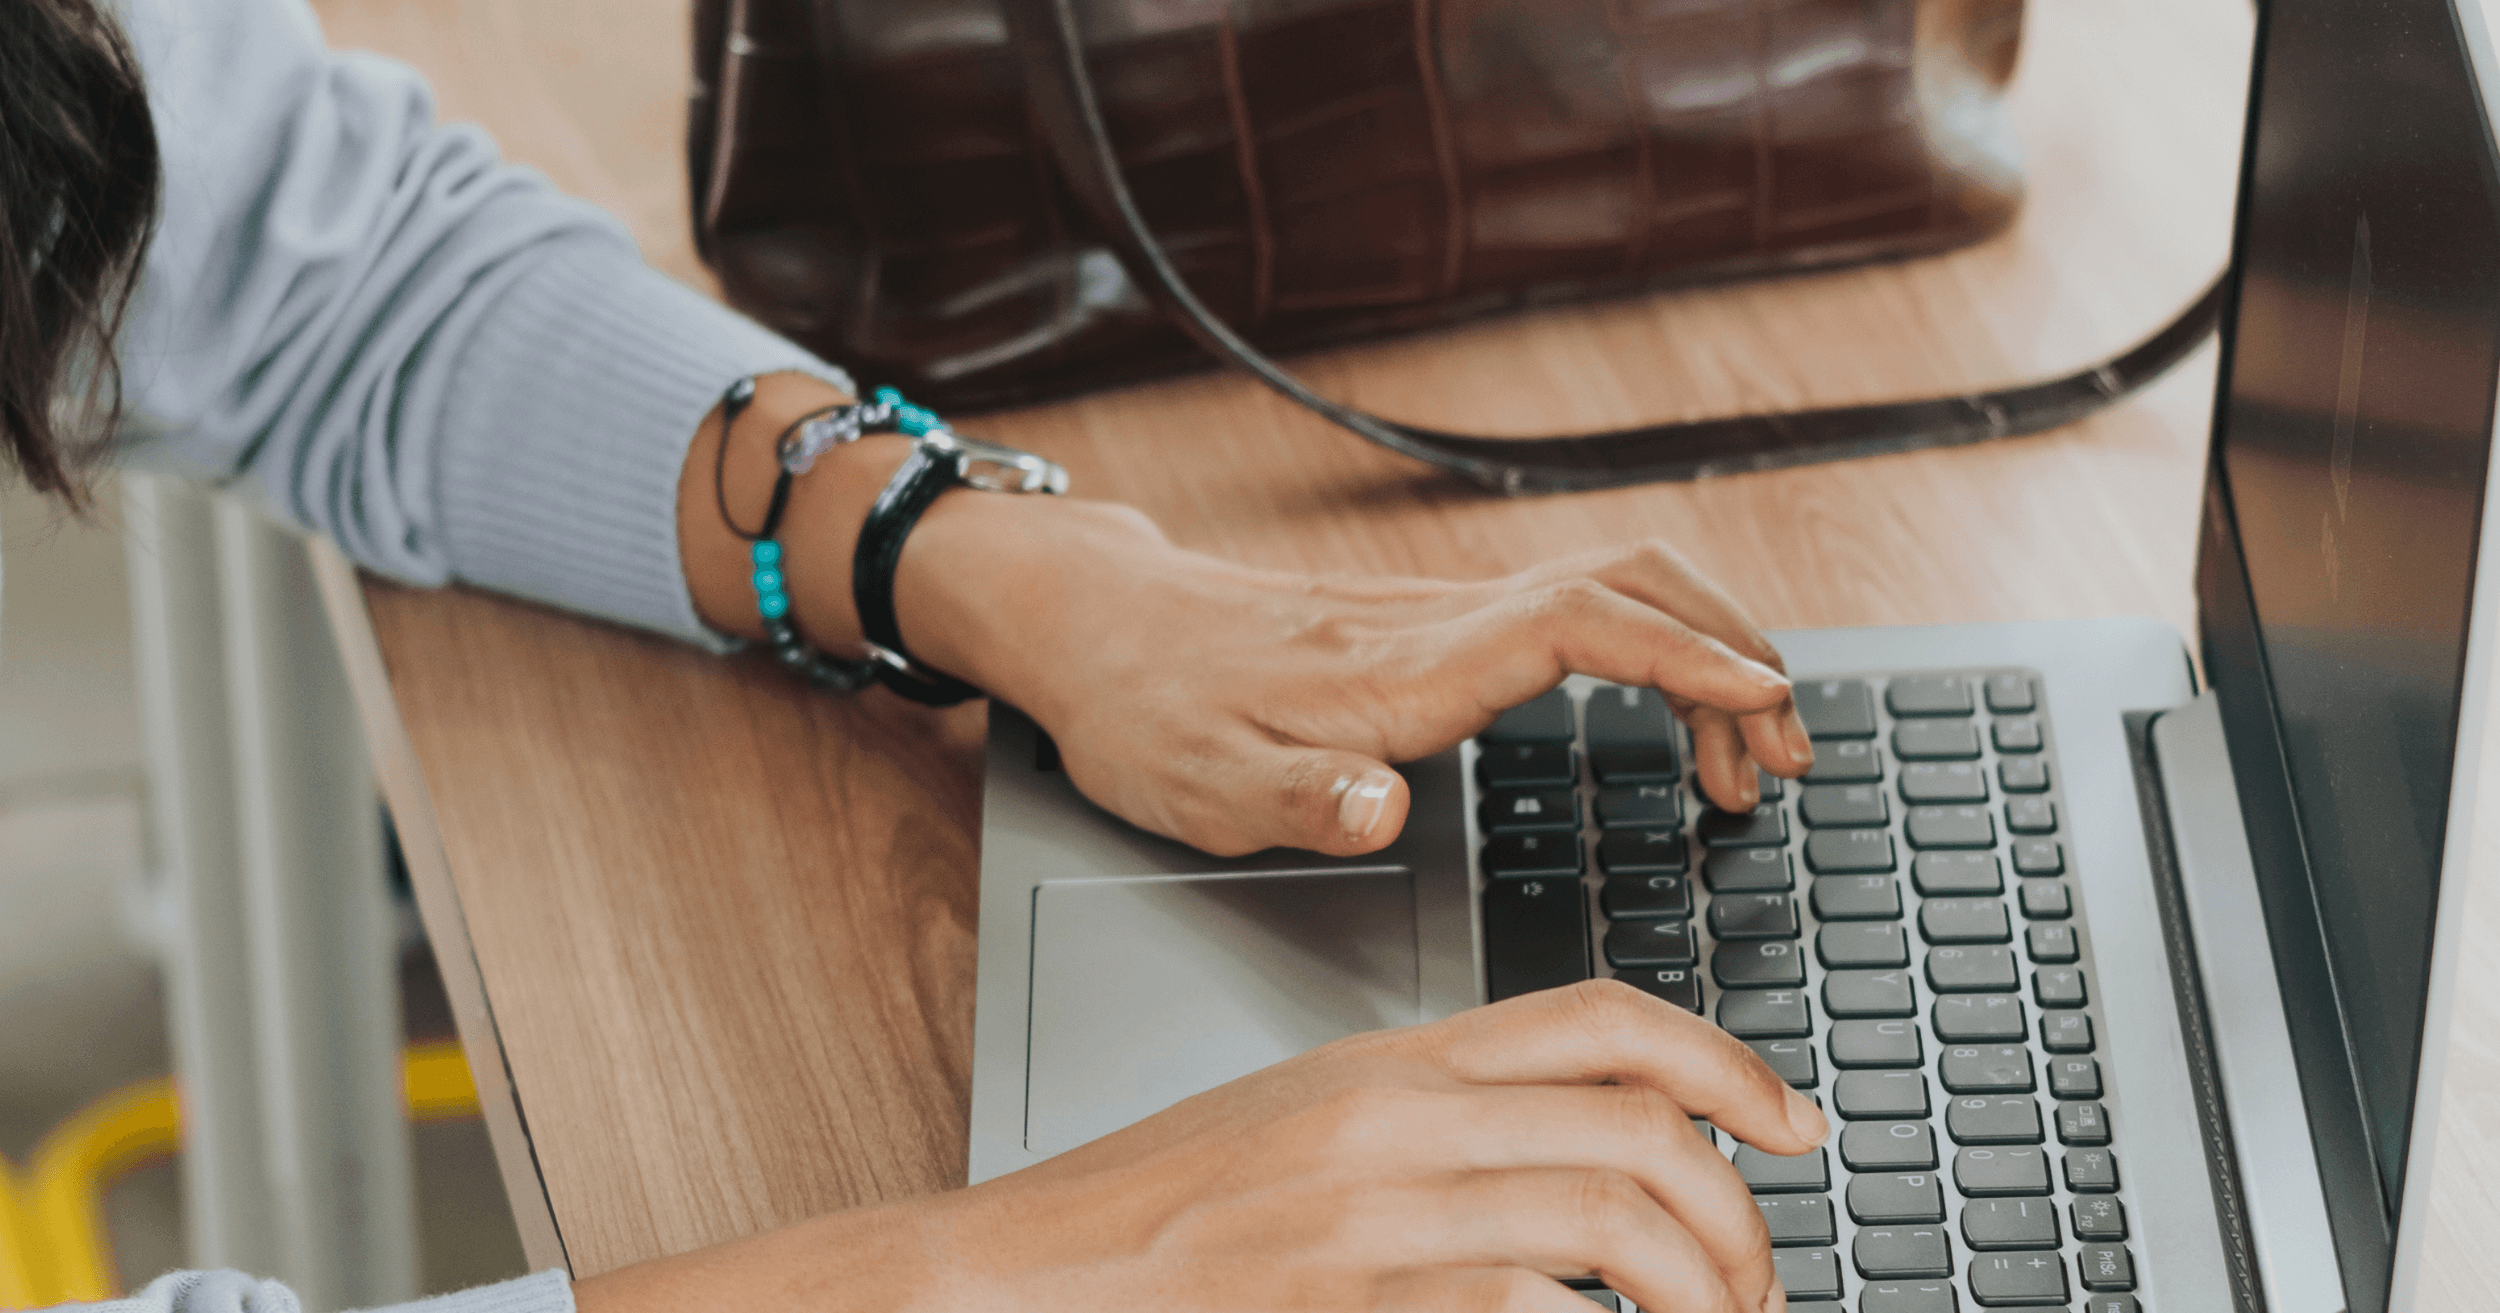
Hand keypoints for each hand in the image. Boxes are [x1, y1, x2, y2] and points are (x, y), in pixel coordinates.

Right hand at [573, 979, 1829, 1312]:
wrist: (1023, 1279)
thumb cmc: (1157, 1219)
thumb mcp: (1303, 1128)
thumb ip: (1433, 1119)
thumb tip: (1575, 1151)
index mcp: (1391, 1059)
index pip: (1604, 1020)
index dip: (1731, 1066)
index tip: (1796, 1127)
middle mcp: (1397, 1118)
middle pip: (1643, 1129)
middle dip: (1741, 1224)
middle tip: (1759, 1292)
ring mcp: (1375, 1213)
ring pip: (1618, 1224)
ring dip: (1704, 1295)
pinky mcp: (1353, 1298)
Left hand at [903, 493, 1813, 855]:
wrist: (1101, 631)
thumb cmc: (1151, 715)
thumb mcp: (1202, 787)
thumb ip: (1300, 800)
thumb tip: (1381, 808)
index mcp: (1401, 670)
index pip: (1577, 626)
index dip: (1683, 657)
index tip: (1767, 702)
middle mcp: (1440, 623)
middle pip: (1629, 587)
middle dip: (1731, 654)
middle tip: (1789, 759)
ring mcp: (1447, 615)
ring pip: (1617, 593)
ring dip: (1706, 653)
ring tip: (1755, 758)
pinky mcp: (1442, 625)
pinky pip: (1583, 612)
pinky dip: (1658, 654)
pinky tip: (1669, 716)